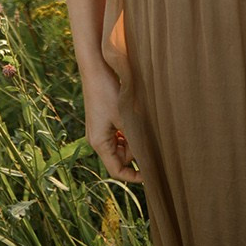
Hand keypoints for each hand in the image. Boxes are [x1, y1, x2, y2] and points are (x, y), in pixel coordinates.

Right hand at [82, 62, 143, 183]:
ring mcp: (99, 130)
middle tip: (147, 136)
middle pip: (120, 157)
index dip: (133, 176)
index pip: (116, 170)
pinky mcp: (102, 121)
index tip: (150, 175)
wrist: (95, 69)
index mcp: (99, 143)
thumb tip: (147, 157)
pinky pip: (117, 134)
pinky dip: (127, 131)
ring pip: (120, 145)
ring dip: (132, 139)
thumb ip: (134, 139)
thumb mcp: (125, 118)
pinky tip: (134, 118)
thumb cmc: (108, 92)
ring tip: (140, 123)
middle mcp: (97, 139)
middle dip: (134, 151)